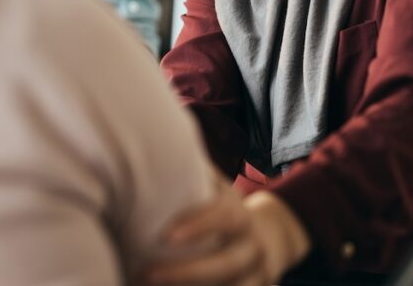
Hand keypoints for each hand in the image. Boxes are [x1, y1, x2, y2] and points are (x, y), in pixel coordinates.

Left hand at [146, 180, 310, 285]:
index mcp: (240, 215)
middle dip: (186, 272)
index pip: (225, 217)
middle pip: (226, 264)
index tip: (166, 236)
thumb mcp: (215, 190)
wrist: (267, 239)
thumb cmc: (222, 209)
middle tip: (146, 274)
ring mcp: (256, 276)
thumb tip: (154, 141)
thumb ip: (192, 175)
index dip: (199, 225)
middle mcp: (252, 247)